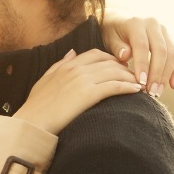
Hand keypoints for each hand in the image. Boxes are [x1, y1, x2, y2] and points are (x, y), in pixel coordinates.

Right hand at [14, 49, 141, 134]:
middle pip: (109, 62)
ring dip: (130, 77)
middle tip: (134, 76)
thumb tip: (72, 52)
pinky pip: (114, 86)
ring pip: (115, 72)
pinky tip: (137, 91)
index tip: (119, 67)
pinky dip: (128, 87)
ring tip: (140, 83)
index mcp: (67, 65)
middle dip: (124, 67)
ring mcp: (83, 81)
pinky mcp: (89, 95)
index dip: (110, 59)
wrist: (33, 121)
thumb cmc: (36, 105)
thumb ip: (59, 64)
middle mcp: (76, 69)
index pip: (95, 54)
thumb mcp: (45, 79)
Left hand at [100, 10, 173, 96]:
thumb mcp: (109, 39)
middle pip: (161, 51)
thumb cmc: (111, 34)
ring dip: (167, 75)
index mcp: (136, 23)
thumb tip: (125, 56)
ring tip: (158, 92)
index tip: (141, 82)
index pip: (142, 46)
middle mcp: (153, 24)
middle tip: (151, 92)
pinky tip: (173, 86)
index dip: (142, 65)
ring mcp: (164, 31)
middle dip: (157, 74)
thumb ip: (117, 47)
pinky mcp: (170, 39)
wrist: (118, 22)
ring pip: (171, 54)